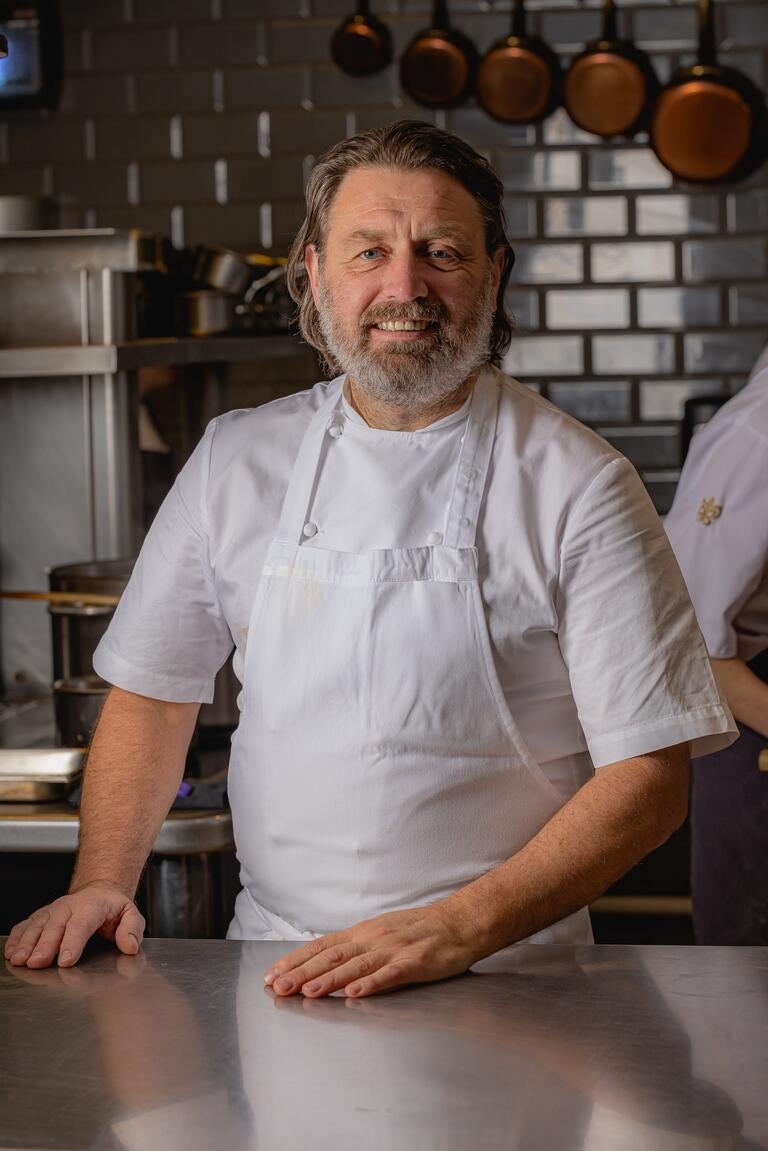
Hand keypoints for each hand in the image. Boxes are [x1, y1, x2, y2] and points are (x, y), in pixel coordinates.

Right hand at [3, 880, 144, 968]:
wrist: (98, 892)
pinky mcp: (40, 917)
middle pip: (54, 927)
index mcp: (92, 906)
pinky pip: (26, 925)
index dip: (73, 942)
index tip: (66, 960)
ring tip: (19, 960)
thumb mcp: (130, 914)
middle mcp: (68, 907)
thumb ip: (133, 929)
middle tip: (37, 963)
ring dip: (26, 943)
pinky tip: (11, 952)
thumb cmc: (112, 908)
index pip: (81, 925)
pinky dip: (17, 938)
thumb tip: (130, 945)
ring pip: (37, 926)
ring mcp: (52, 911)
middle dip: (44, 946)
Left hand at [263, 902, 484, 999]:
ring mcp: (394, 949)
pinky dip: (372, 983)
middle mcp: (373, 938)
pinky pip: (391, 974)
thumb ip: (356, 947)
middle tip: (278, 987)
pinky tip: (355, 993)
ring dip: (330, 979)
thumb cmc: (420, 930)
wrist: (459, 923)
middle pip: (332, 956)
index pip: (322, 945)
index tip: (272, 974)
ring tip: (307, 991)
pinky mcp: (416, 961)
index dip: (296, 960)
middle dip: (303, 973)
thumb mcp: (382, 932)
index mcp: (363, 933)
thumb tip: (323, 961)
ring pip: (356, 965)